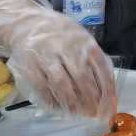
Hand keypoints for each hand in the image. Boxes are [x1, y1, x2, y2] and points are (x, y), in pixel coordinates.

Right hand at [0, 0, 115, 118]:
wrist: (25, 23)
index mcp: (83, 40)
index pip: (100, 66)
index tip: (110, 104)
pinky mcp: (30, 64)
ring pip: (61, 83)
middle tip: (94, 112)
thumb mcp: (80, 37)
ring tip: (78, 112)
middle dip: (90, 98)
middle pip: (81, 77)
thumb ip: (92, 57)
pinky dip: (51, 99)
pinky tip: (58, 107)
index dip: (107, 88)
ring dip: (71, 101)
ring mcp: (47, 55)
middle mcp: (66, 47)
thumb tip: (106, 85)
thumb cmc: (59, 33)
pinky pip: (42, 86)